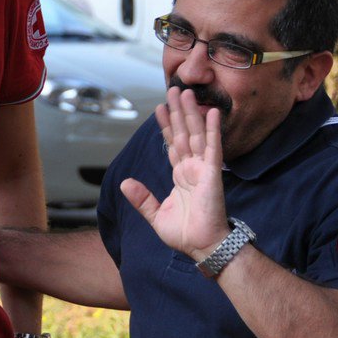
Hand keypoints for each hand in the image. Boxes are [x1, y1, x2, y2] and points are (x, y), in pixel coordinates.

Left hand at [120, 87, 230, 260]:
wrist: (202, 247)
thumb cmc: (184, 234)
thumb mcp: (155, 214)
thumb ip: (141, 199)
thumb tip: (124, 183)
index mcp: (180, 176)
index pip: (171, 145)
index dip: (165, 126)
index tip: (158, 109)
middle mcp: (192, 169)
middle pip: (183, 133)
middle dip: (178, 113)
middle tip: (173, 90)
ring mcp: (203, 169)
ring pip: (195, 135)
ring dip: (192, 114)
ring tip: (186, 93)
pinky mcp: (213, 174)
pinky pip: (213, 147)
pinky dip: (213, 130)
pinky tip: (212, 113)